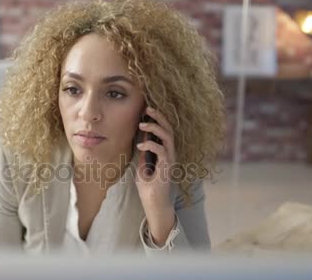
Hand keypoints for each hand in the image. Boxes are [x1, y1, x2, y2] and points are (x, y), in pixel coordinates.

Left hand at [134, 106, 176, 245]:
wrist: (154, 204)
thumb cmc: (149, 187)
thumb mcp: (143, 167)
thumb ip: (144, 155)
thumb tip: (140, 141)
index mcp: (166, 152)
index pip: (165, 131)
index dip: (158, 119)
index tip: (146, 110)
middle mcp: (170, 153)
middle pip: (169, 129)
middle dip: (159, 116)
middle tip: (148, 108)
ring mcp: (170, 160)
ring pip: (168, 136)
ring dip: (156, 127)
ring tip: (142, 123)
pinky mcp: (167, 167)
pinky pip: (162, 150)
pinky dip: (151, 144)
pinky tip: (140, 144)